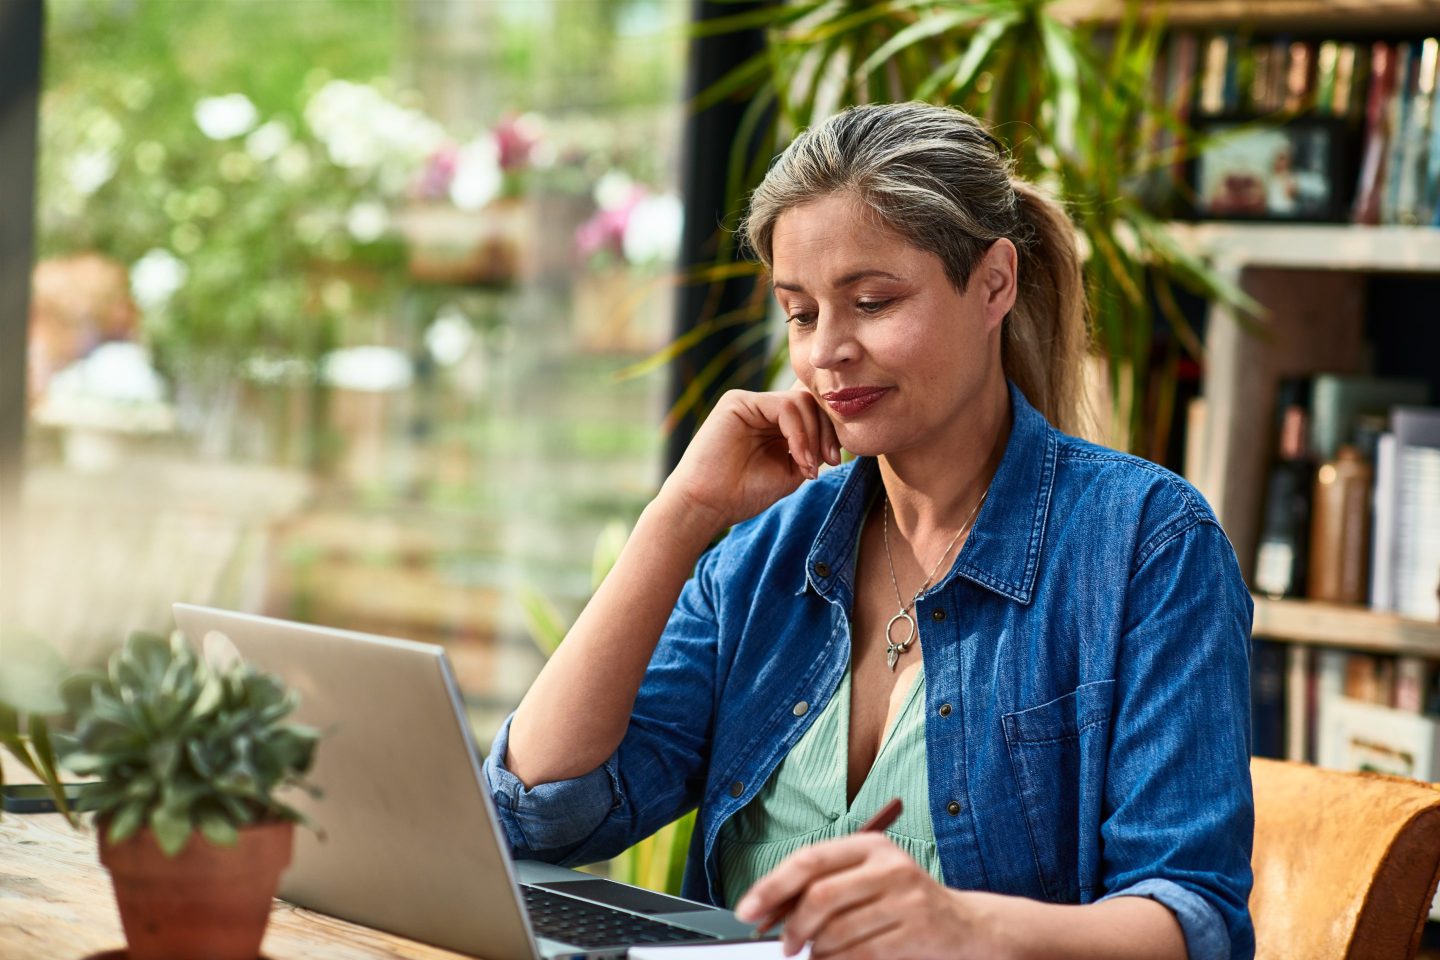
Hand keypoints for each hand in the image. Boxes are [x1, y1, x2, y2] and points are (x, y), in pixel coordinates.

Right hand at [659, 386, 841, 534]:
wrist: (708, 505)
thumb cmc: (744, 493)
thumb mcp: (791, 471)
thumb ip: (812, 449)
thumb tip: (840, 432)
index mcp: (774, 425)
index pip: (812, 412)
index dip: (830, 431)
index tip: (835, 461)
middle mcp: (763, 410)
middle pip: (809, 403)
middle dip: (826, 431)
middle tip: (830, 461)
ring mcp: (750, 403)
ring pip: (799, 402)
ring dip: (813, 436)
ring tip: (807, 466)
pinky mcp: (738, 401)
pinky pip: (783, 406)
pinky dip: (798, 433)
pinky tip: (797, 458)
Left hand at [734, 833, 994, 959]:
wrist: (966, 927)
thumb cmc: (903, 902)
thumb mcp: (866, 879)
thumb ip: (822, 886)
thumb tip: (766, 909)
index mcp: (870, 845)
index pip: (808, 860)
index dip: (771, 886)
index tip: (747, 911)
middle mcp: (889, 866)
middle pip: (819, 896)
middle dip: (791, 926)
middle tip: (783, 945)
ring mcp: (905, 900)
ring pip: (836, 931)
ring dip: (815, 951)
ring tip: (815, 954)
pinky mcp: (916, 933)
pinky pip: (858, 955)